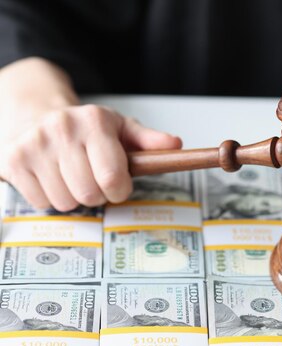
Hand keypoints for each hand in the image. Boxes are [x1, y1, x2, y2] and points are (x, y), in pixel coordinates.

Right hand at [0, 105, 181, 210]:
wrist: (38, 117)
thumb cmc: (88, 131)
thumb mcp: (121, 129)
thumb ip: (148, 141)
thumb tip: (175, 144)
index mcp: (94, 121)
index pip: (112, 177)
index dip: (120, 190)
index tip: (118, 186)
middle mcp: (61, 128)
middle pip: (89, 195)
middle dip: (97, 195)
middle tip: (93, 180)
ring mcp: (33, 144)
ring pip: (65, 202)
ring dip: (73, 198)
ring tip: (71, 177)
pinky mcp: (12, 160)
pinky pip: (41, 203)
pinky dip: (50, 198)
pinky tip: (51, 178)